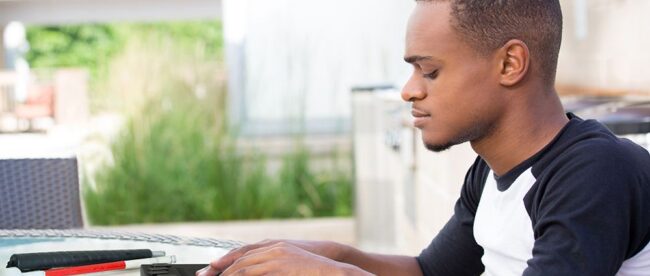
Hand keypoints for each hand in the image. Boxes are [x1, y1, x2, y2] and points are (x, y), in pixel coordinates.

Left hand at [196, 241, 370, 275]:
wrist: (332, 263)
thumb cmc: (311, 266)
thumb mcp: (287, 262)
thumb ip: (270, 265)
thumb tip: (253, 271)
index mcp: (272, 246)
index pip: (242, 252)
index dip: (224, 260)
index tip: (209, 269)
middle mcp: (271, 247)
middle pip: (239, 257)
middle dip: (220, 267)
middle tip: (204, 275)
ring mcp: (276, 255)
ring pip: (244, 264)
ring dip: (227, 273)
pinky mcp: (280, 264)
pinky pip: (255, 272)